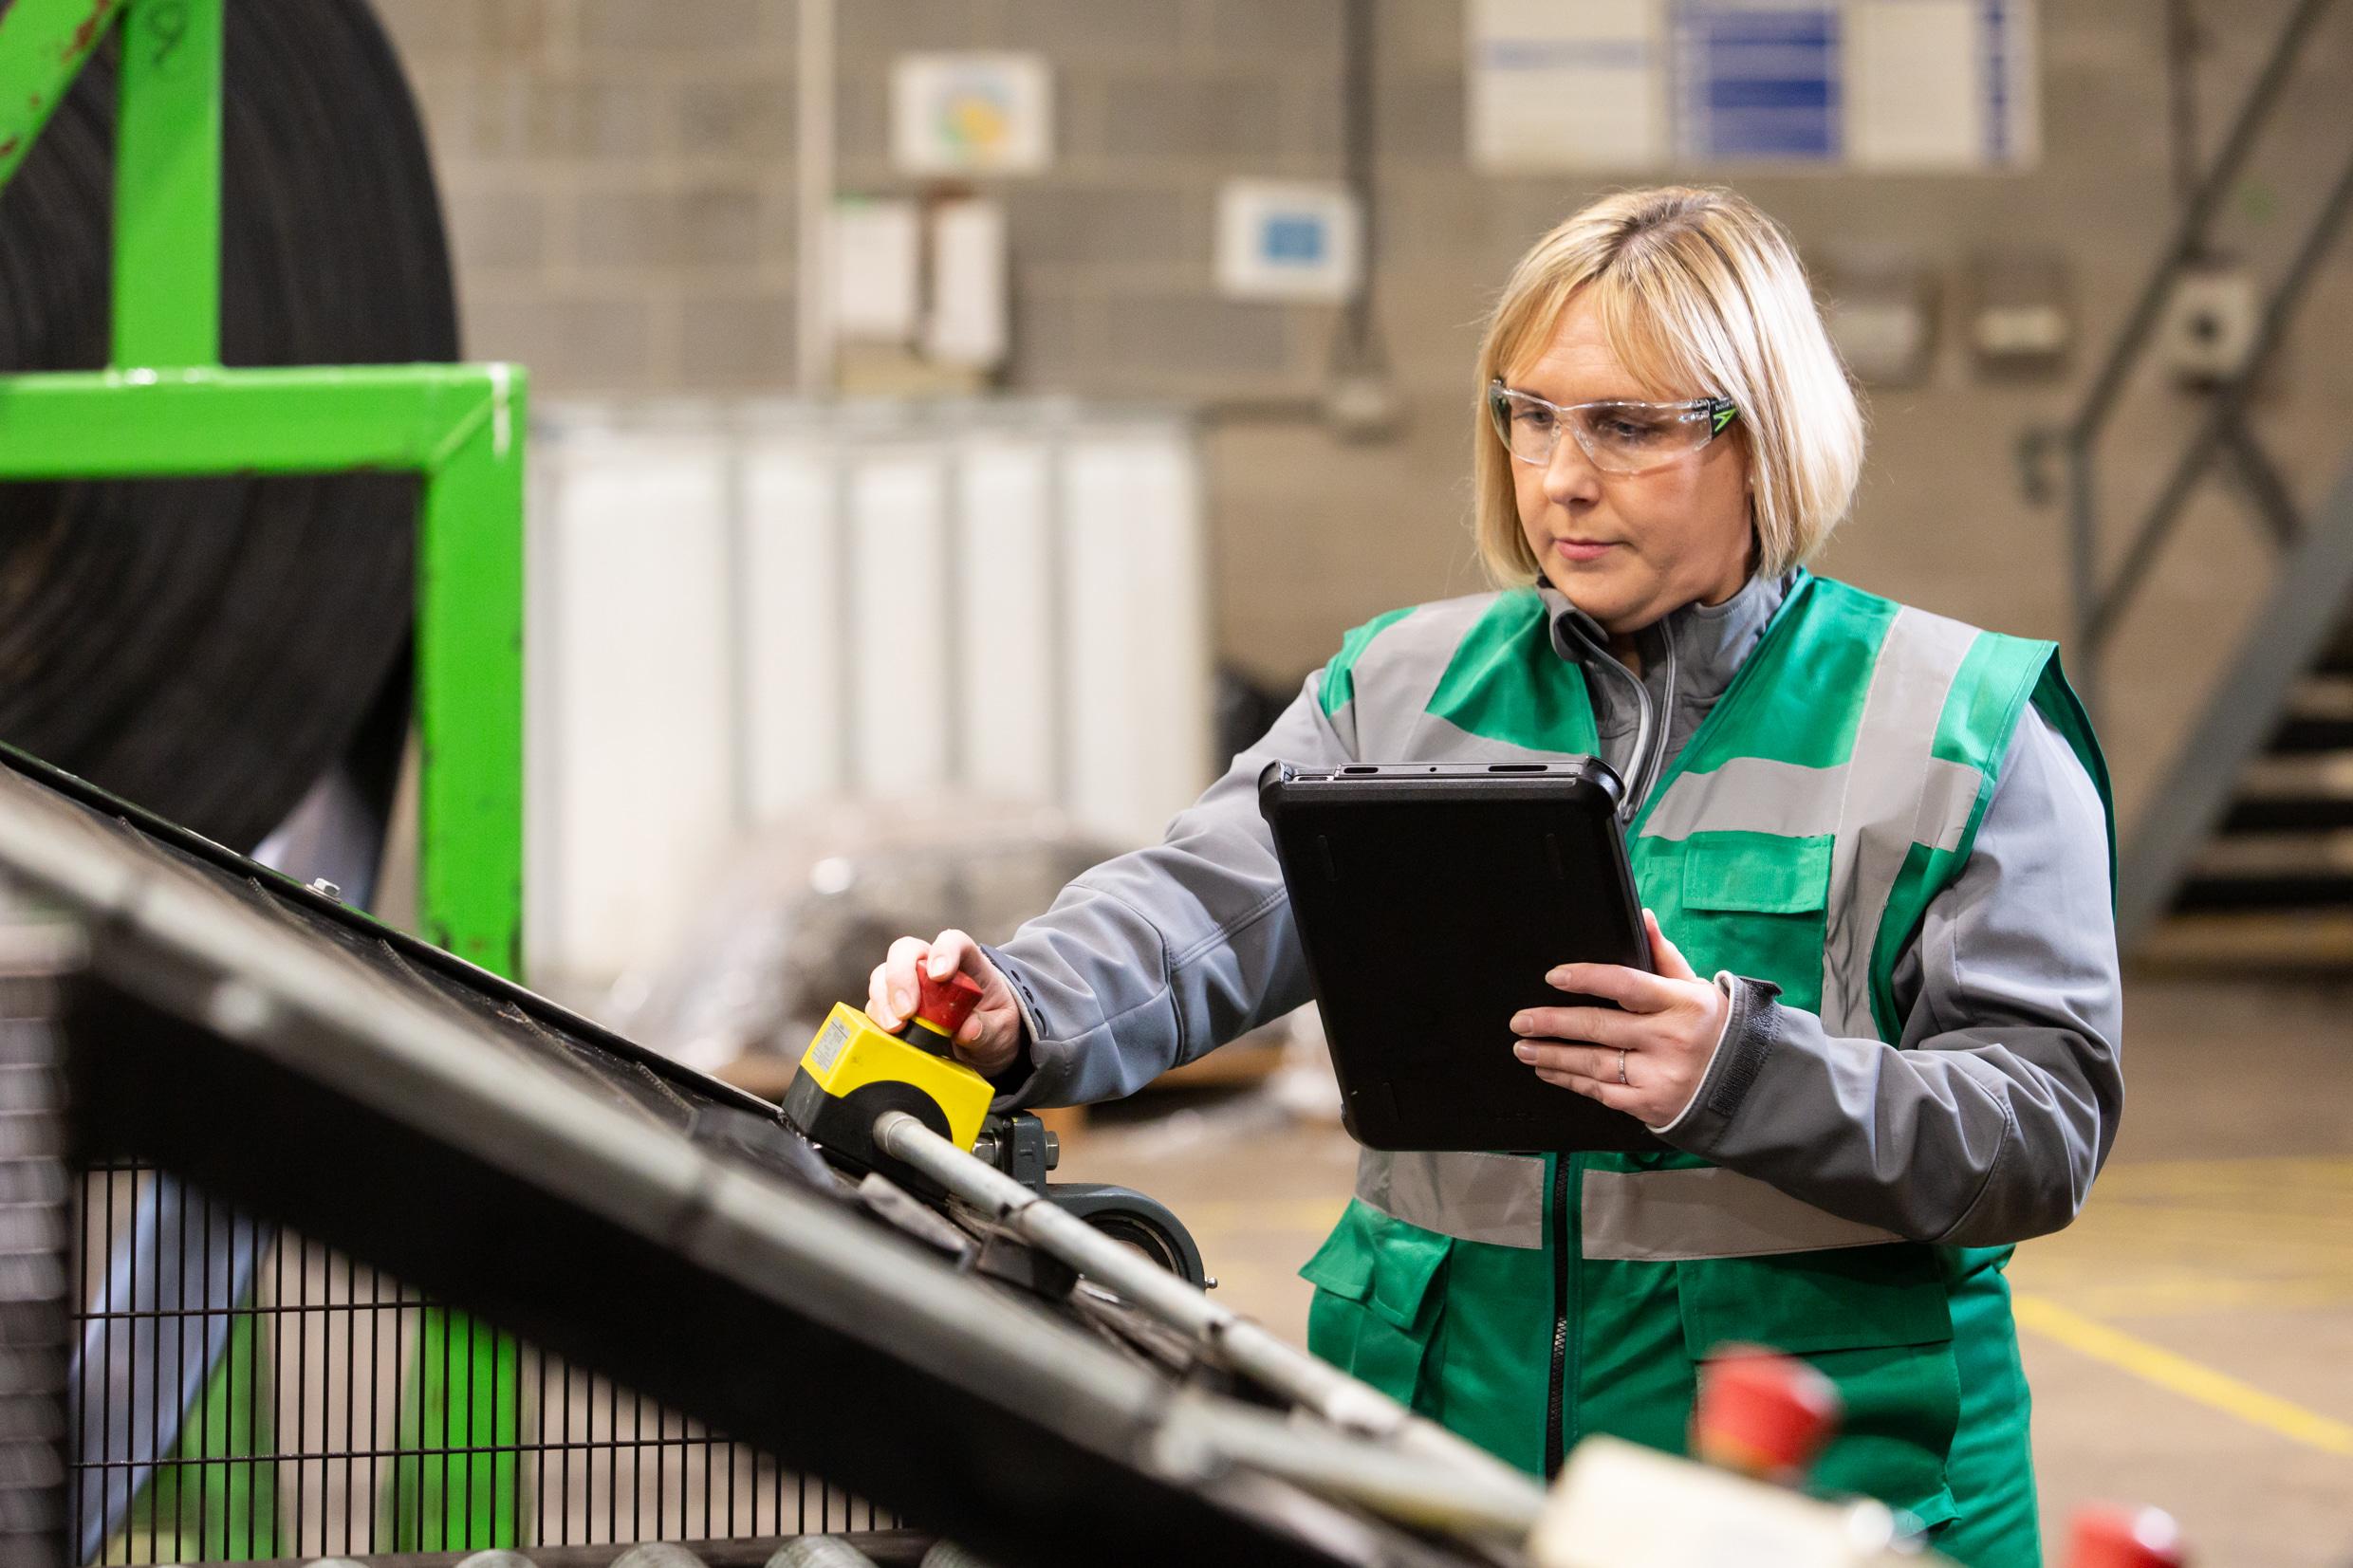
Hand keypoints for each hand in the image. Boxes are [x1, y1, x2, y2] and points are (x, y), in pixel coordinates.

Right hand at [867, 928, 1024, 1076]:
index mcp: (966, 962)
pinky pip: (876, 1004)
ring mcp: (910, 984)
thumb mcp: (1002, 1029)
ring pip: (884, 974)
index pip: (952, 941)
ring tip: (896, 1027)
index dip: (944, 951)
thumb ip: (989, 1029)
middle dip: (901, 976)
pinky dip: (877, 1016)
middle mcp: (931, 966)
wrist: (985, 1045)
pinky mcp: (894, 1007)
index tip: (940, 975)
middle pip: (906, 951)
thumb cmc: (995, 1025)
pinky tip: (887, 1033)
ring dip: (884, 999)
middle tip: (907, 1010)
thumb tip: (968, 1030)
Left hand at [1510, 909, 1728, 1126]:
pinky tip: (1550, 1071)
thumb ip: (1663, 955)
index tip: (1554, 977)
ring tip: (1524, 1048)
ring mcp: (1659, 1075)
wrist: (1745, 1083)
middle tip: (1521, 1021)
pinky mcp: (1650, 1105)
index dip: (1587, 978)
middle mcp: (1669, 1039)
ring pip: (1593, 1063)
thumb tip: (1644, 916)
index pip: (1626, 984)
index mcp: (1680, 1003)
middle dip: (1553, 1023)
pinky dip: (1571, 1081)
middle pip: (1599, 1027)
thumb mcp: (1694, 987)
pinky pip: (1601, 1092)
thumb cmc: (1711, 1027)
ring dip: (1553, 1055)